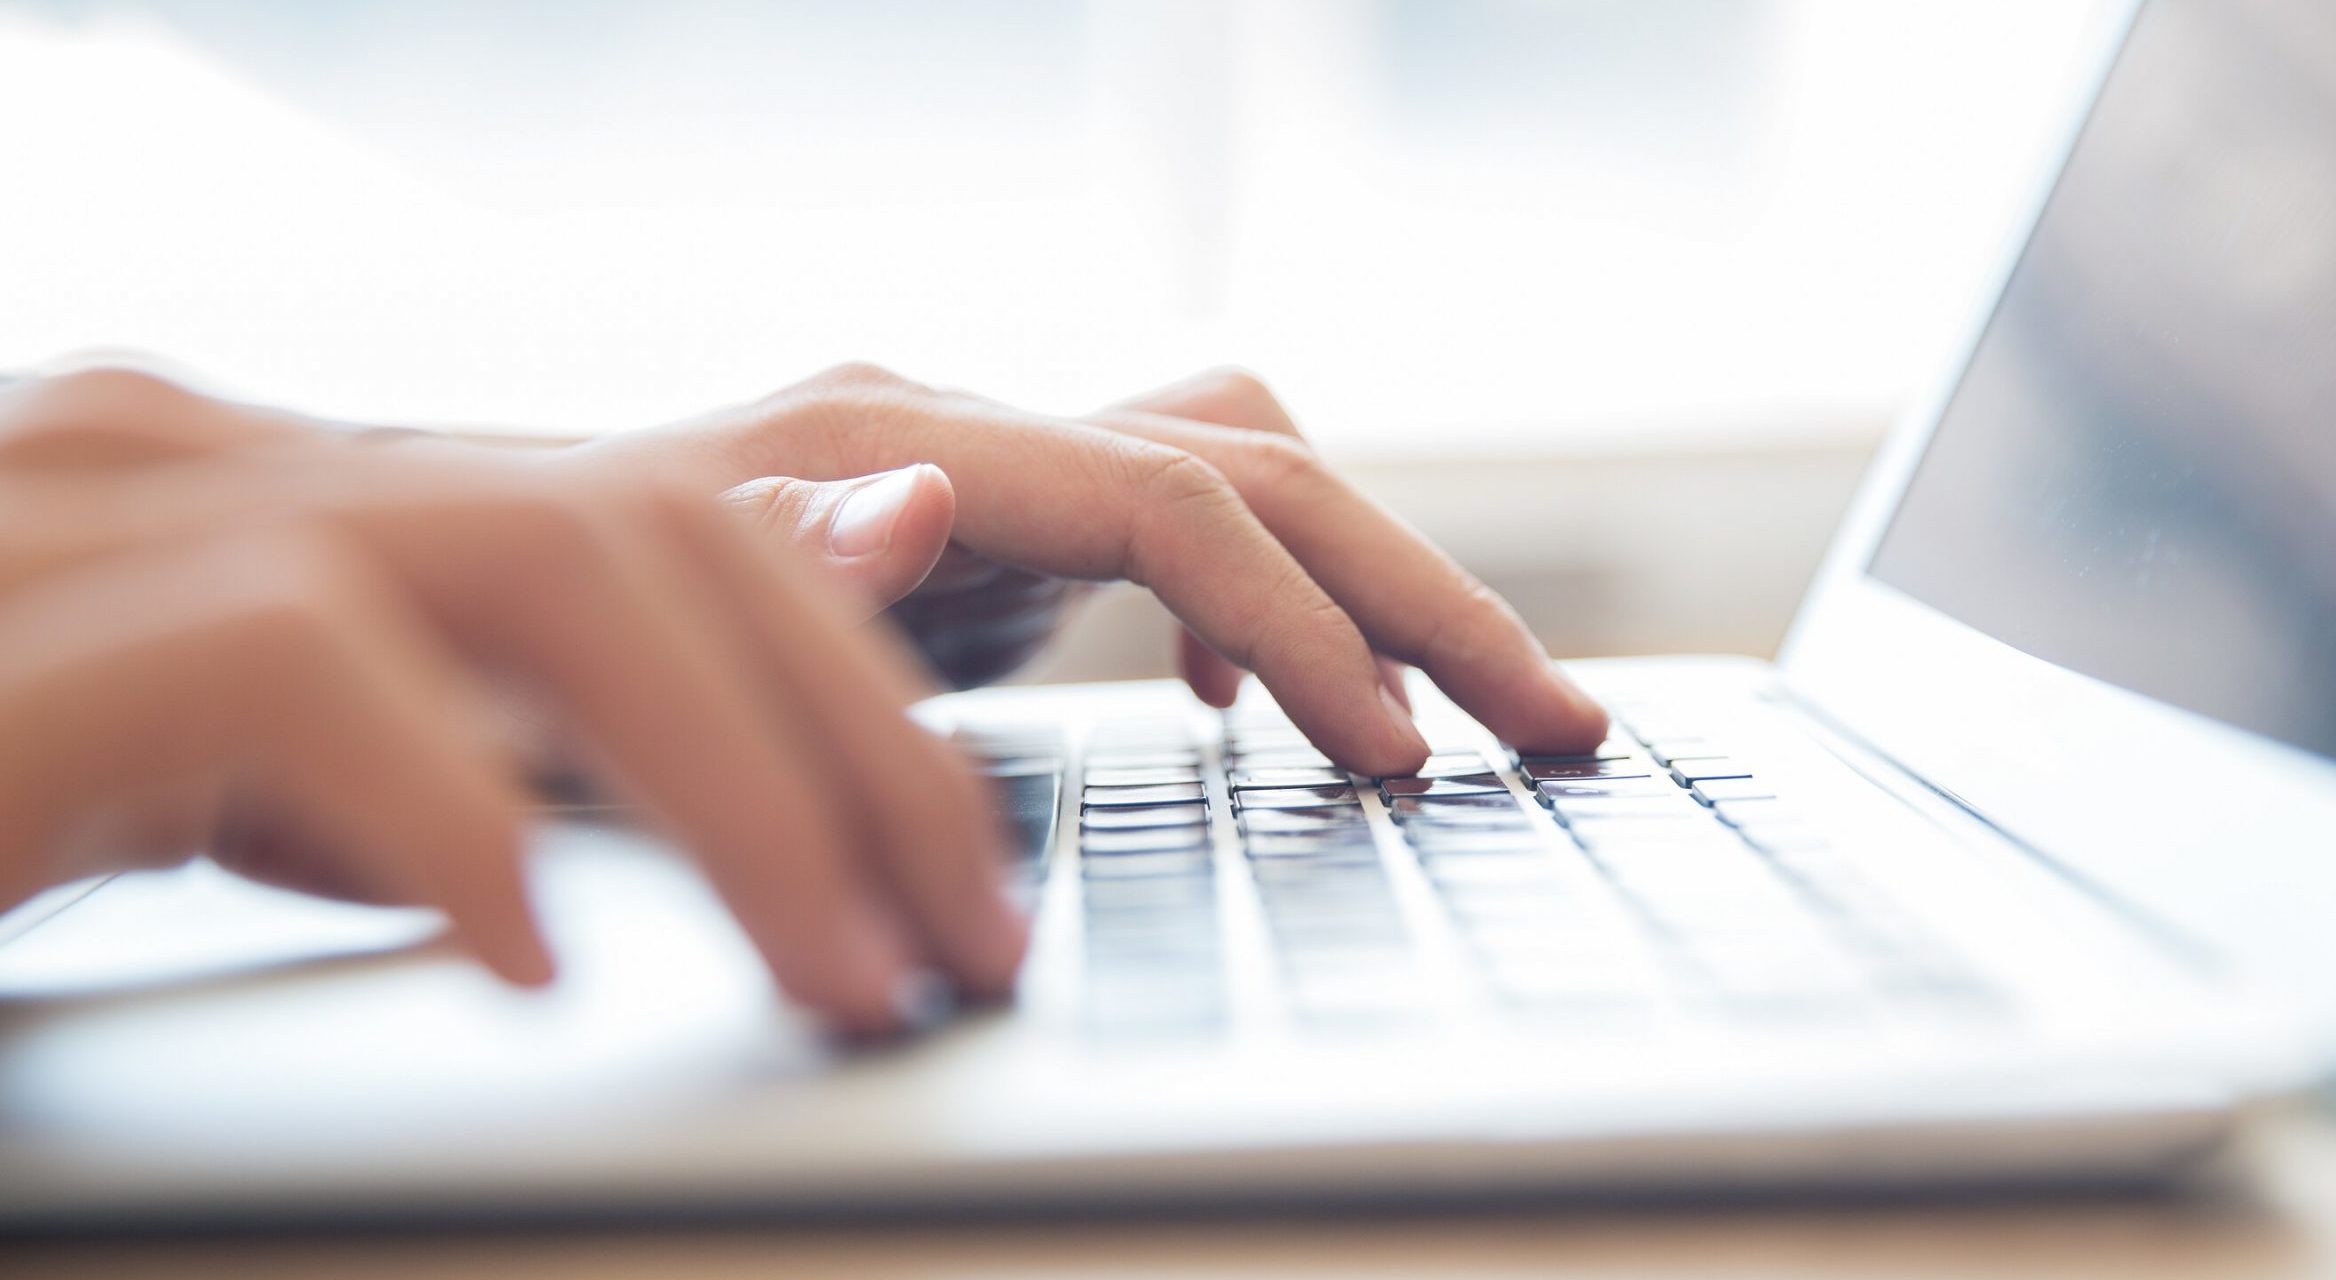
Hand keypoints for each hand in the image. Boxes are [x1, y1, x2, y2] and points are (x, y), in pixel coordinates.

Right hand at [0, 370, 1022, 1032]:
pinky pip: (299, 669)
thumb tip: (682, 730)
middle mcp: (210, 460)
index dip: (849, 689)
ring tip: (848, 974)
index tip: (961, 857)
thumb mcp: (241, 781)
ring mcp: (101, 519)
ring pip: (547, 566)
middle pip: (653, 534)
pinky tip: (520, 961)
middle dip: (858, 747)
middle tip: (967, 936)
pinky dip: (451, 812)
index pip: (655, 527)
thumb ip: (449, 728)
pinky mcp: (16, 643)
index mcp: (283, 489)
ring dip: (745, 788)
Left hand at [585, 364, 1609, 775]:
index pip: (1177, 502)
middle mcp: (959, 421)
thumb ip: (783, 570)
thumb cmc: (519, 651)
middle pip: (1258, 466)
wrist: (448, 596)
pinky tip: (1257, 709)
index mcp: (890, 441)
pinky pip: (1187, 523)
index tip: (1399, 758)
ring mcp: (985, 462)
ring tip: (1478, 709)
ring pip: (1248, 476)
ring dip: (1376, 587)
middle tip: (1558, 723)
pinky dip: (1264, 604)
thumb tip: (931, 495)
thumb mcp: (624, 648)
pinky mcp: (993, 521)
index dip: (1309, 628)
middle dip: (1420, 596)